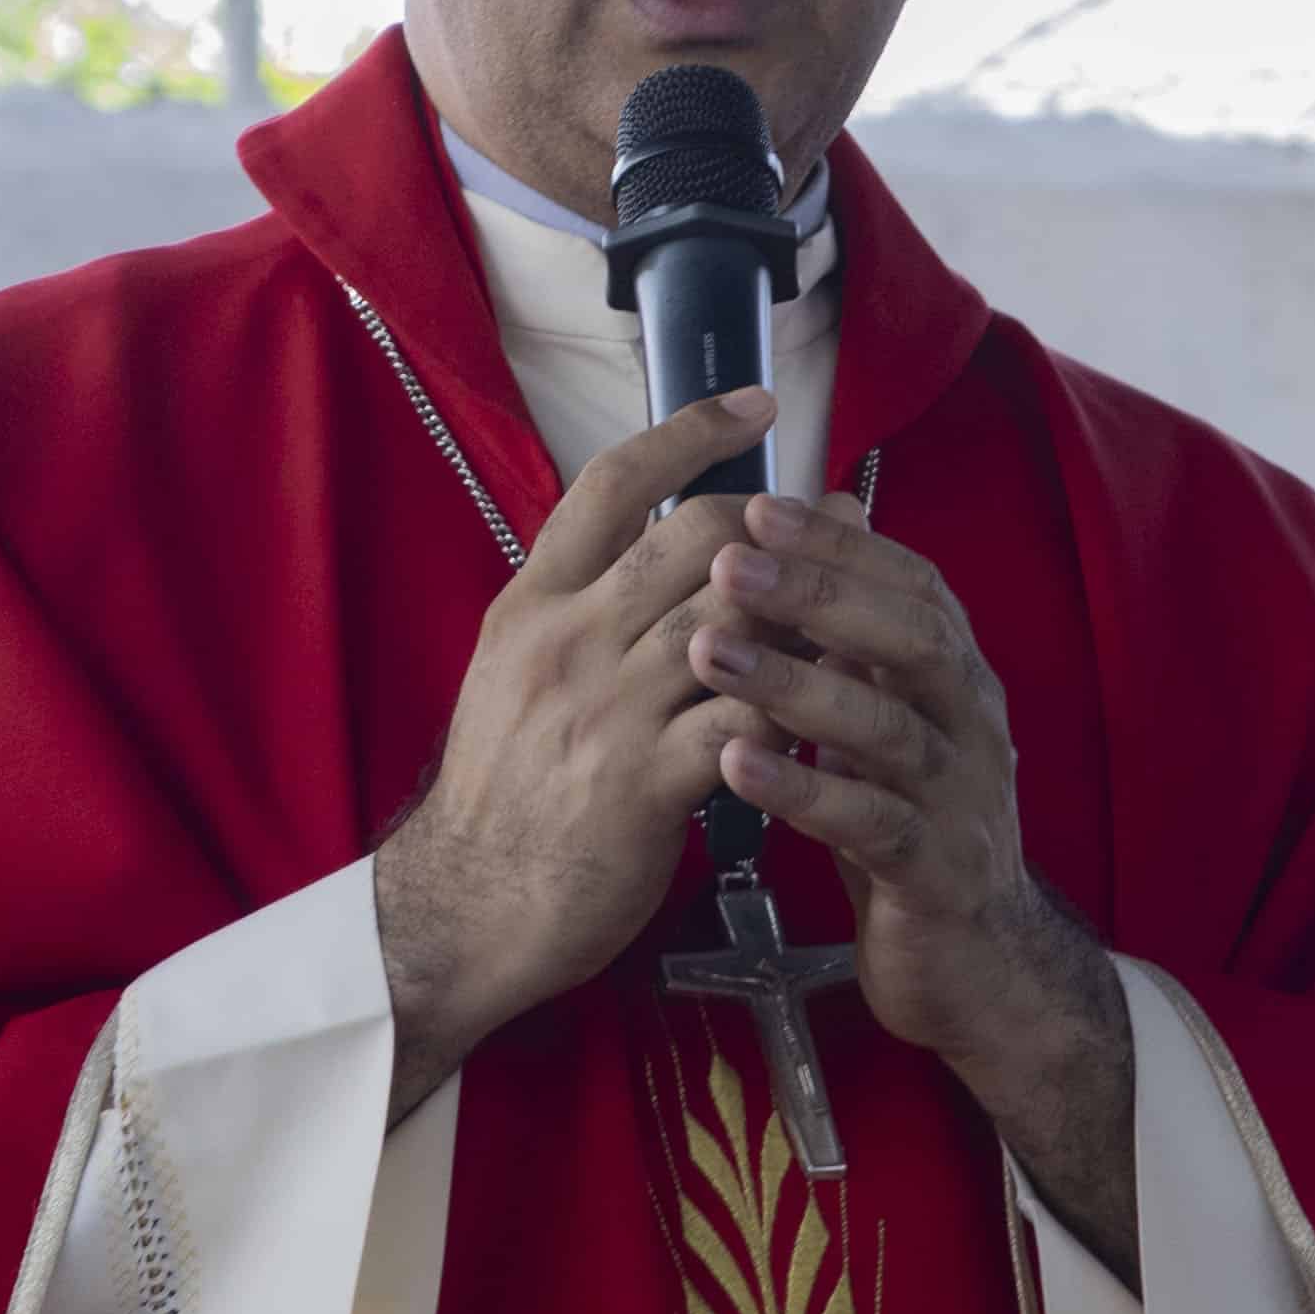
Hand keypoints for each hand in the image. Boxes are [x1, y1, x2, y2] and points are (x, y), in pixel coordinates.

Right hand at [372, 387, 772, 1104]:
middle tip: (839, 531)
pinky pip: (744, 721)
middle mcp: (566, 639)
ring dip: (805, 615)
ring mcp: (604, 709)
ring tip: (852, 617)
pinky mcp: (642, 783)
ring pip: (734, 620)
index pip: (612, 482)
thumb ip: (581, 613)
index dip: (691, 430)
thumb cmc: (503, 795)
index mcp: (532, 604)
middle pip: (697, 536)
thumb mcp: (517, 676)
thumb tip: (659, 556)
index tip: (757, 405)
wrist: (462, 908)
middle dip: (781, 527)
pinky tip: (826, 714)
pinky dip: (793, 711)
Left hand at [685, 495, 1140, 1279]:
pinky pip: (873, 825)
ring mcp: (962, 802)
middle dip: (820, 593)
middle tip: (727, 559)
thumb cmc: (907, 824)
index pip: (911, 585)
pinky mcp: (935, 878)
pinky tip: (735, 763)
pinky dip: (806, 792)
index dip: (839, 545)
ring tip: (707, 650)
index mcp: (956, 680)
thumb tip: (809, 538)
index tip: (756, 505)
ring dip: (796, 684)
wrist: (976, 963)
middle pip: (911, 639)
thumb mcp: (885, 724)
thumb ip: (855, 645)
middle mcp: (972, 726)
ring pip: (888, 730)